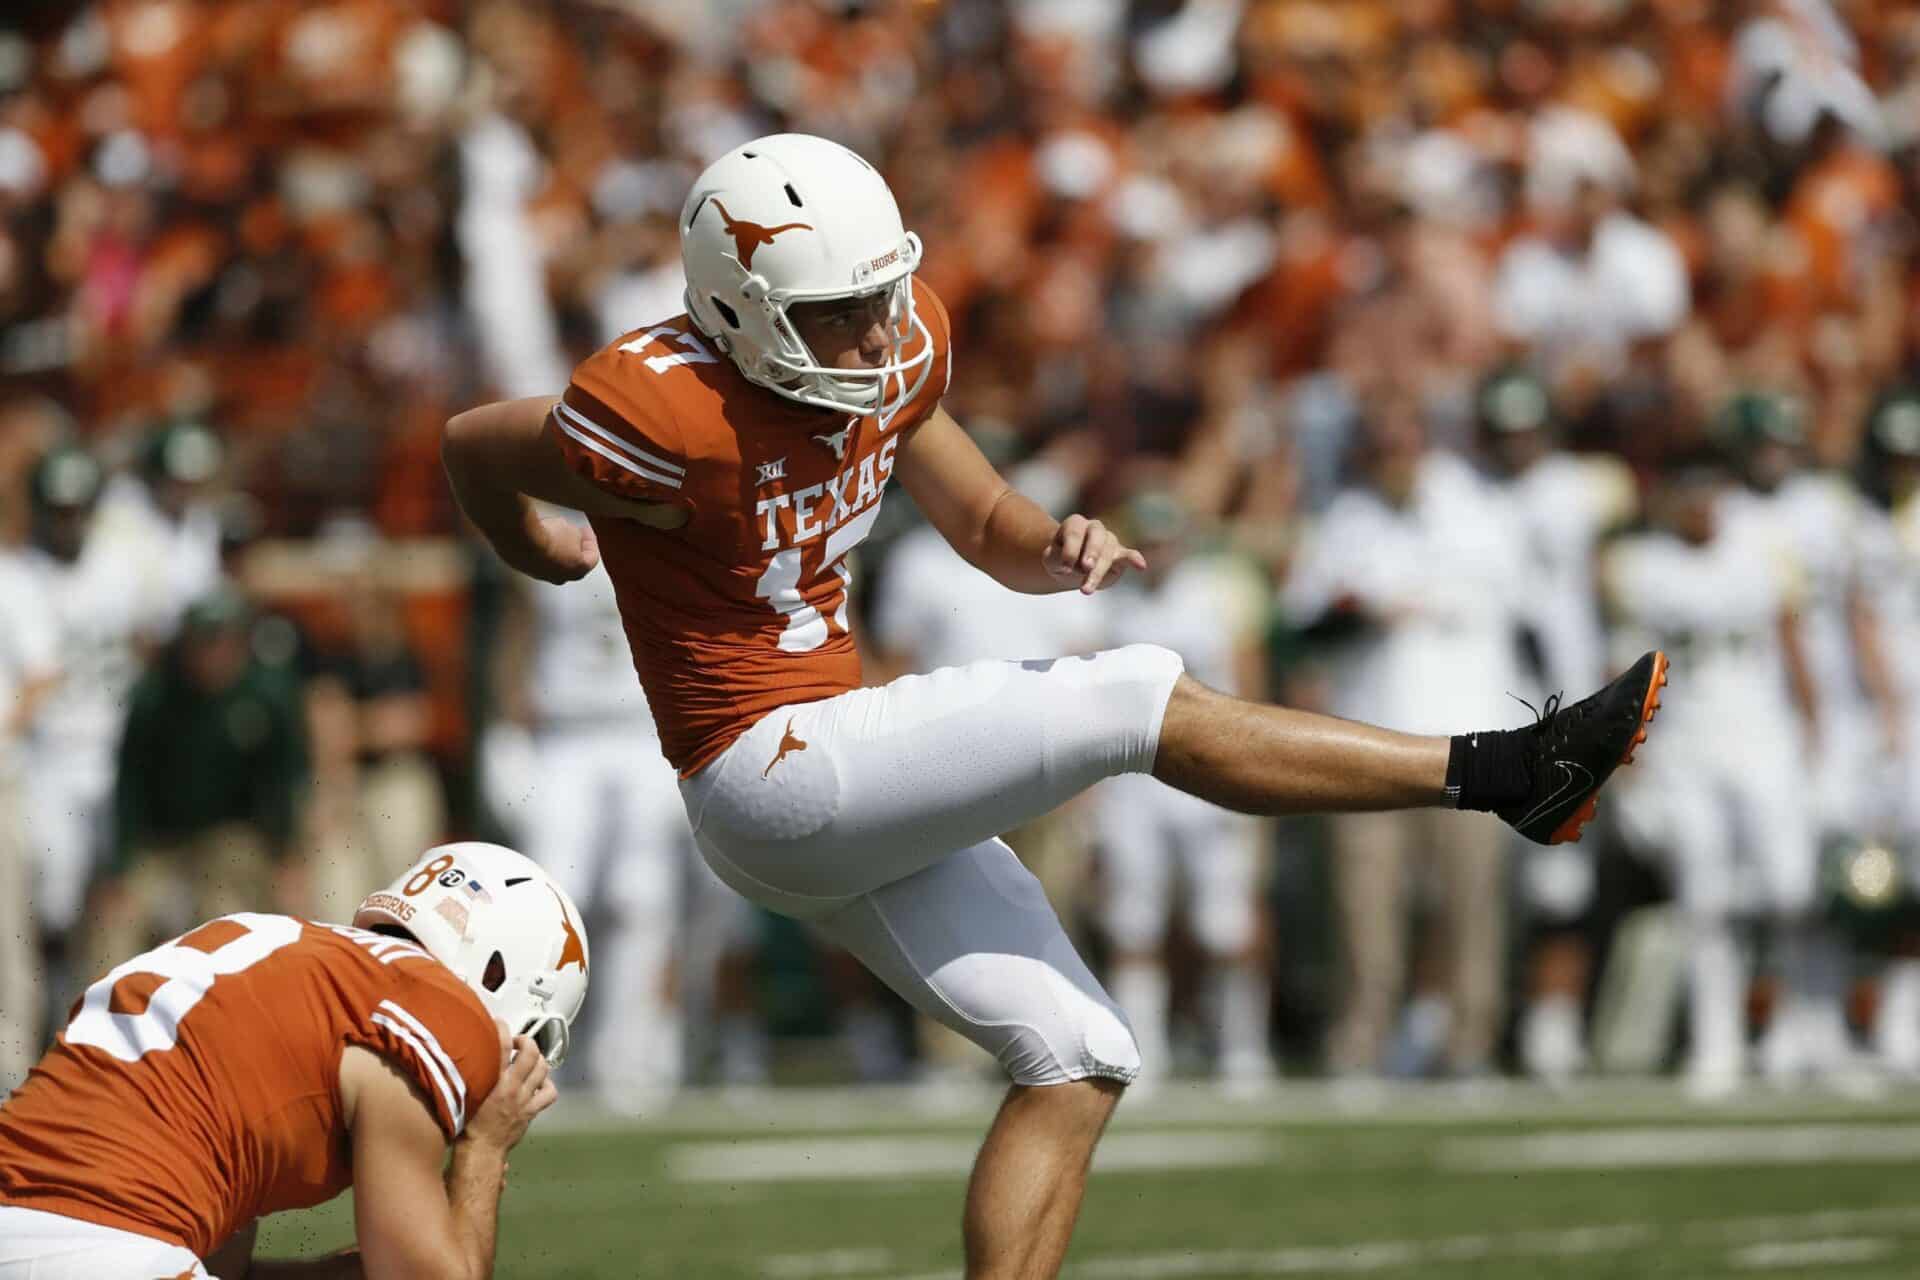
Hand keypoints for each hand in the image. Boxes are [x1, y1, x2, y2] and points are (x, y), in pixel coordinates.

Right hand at [464, 1034, 556, 1155]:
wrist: (481, 1152)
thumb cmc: (468, 1128)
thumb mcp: (462, 1096)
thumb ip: (468, 1076)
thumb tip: (464, 1060)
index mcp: (492, 1083)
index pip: (501, 1046)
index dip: (502, 1029)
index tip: (500, 1024)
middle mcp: (511, 1088)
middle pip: (530, 1053)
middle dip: (527, 1041)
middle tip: (519, 1041)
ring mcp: (524, 1099)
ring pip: (543, 1069)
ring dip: (538, 1059)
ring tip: (529, 1058)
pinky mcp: (531, 1111)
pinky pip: (549, 1094)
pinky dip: (548, 1085)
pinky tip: (540, 1082)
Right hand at [503, 513, 600, 584]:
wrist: (522, 542)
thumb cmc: (550, 538)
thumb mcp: (570, 529)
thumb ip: (576, 535)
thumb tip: (571, 536)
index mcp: (579, 570)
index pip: (592, 556)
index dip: (590, 541)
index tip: (586, 531)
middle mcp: (561, 577)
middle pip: (572, 563)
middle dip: (574, 549)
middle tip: (573, 536)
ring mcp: (542, 575)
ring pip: (553, 563)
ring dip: (556, 550)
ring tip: (553, 535)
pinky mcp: (526, 569)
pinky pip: (537, 559)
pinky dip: (541, 550)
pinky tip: (538, 537)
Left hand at [1043, 515, 1146, 594]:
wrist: (1070, 568)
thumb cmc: (1059, 560)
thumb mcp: (1049, 559)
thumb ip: (1054, 558)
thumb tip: (1068, 567)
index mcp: (1075, 524)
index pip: (1075, 532)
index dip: (1070, 549)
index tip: (1064, 567)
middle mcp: (1094, 528)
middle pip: (1096, 537)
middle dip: (1091, 552)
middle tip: (1085, 568)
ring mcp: (1109, 540)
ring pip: (1108, 552)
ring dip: (1098, 571)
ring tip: (1085, 590)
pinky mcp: (1119, 555)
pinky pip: (1129, 555)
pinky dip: (1134, 559)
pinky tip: (1141, 566)